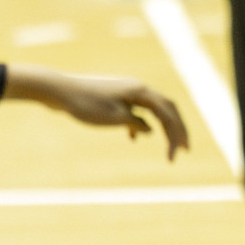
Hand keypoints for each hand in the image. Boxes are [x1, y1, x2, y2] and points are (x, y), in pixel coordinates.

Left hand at [4, 65, 189, 159]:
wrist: (59, 90)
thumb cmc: (86, 104)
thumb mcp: (115, 118)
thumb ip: (136, 123)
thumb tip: (150, 129)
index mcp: (141, 91)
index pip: (168, 113)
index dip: (177, 134)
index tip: (177, 156)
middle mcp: (137, 88)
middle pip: (166, 109)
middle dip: (177, 130)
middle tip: (186, 150)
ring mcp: (126, 92)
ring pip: (152, 110)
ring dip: (162, 128)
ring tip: (168, 145)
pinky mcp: (115, 97)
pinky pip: (136, 110)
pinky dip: (141, 124)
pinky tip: (134, 138)